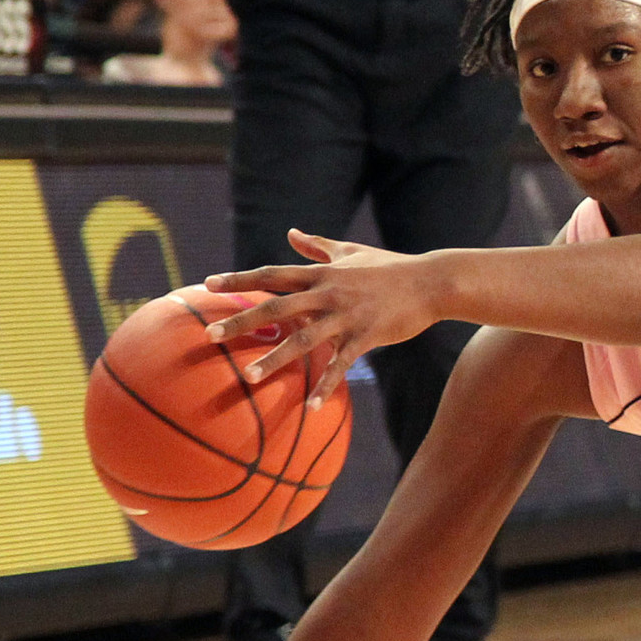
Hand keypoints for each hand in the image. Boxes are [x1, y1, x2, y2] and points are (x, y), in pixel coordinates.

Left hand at [203, 230, 440, 403]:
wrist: (432, 282)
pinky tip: (310, 407)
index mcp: (322, 273)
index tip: (208, 284)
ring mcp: (347, 316)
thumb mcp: (351, 251)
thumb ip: (317, 245)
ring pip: (304, 339)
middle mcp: (329, 293)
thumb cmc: (390, 267)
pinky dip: (325, 386)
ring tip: (249, 377)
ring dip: (275, 359)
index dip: (240, 279)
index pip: (273, 274)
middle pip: (277, 307)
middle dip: (243, 321)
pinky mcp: (367, 336)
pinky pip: (341, 365)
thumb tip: (290, 233)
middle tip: (211, 334)